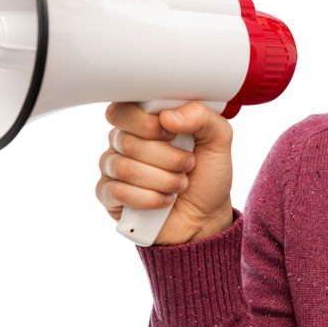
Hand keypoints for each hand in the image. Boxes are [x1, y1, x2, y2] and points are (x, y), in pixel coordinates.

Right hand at [96, 101, 234, 244]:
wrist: (205, 217)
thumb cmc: (207, 175)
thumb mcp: (219, 139)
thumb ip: (202, 116)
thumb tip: (168, 116)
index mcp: (146, 120)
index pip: (124, 109)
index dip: (147, 123)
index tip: (173, 133)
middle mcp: (125, 140)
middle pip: (127, 140)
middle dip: (167, 157)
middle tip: (188, 164)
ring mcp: (113, 167)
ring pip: (124, 167)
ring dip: (162, 180)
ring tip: (180, 184)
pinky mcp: (108, 195)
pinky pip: (117, 191)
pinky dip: (148, 198)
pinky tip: (164, 200)